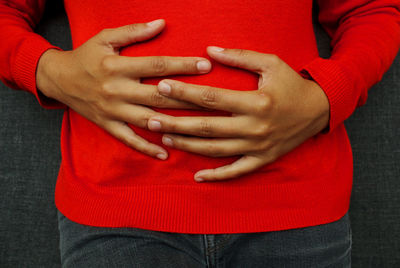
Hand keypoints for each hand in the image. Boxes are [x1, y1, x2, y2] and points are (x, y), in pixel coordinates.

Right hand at [36, 19, 210, 159]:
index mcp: (118, 67)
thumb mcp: (106, 38)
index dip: (183, 65)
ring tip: (198, 127)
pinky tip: (166, 153)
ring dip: (174, 124)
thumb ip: (133, 32)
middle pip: (158, 95)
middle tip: (212, 97)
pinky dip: (146, 148)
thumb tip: (162, 23)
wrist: (59, 79)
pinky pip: (129, 140)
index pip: (157, 65)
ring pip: (149, 119)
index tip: (206, 65)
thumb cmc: (87, 56)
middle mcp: (117, 90)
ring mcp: (113, 111)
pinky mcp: (108, 125)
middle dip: (187, 96)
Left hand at [147, 46, 328, 180]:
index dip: (184, 92)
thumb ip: (239, 56)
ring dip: (189, 145)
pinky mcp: (262, 159)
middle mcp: (254, 127)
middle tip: (151, 118)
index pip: (211, 98)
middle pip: (207, 127)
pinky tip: (197, 177)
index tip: (162, 86)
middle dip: (176, 122)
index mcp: (256, 102)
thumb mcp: (270, 63)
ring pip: (216, 150)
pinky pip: (236, 171)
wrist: (319, 109)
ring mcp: (258, 146)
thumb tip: (209, 50)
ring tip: (165, 138)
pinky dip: (217, 176)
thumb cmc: (291, 84)